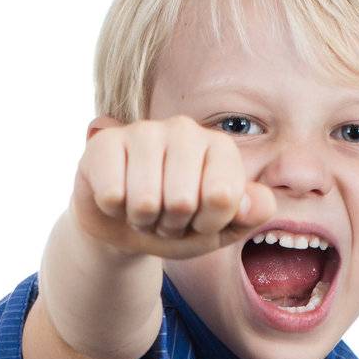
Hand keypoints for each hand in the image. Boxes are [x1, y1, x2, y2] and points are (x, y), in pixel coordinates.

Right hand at [70, 114, 277, 260]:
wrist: (125, 227)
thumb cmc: (178, 224)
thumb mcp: (220, 229)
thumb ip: (250, 215)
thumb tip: (253, 201)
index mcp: (220, 148)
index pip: (222, 197)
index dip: (208, 224)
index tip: (200, 219)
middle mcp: (185, 130)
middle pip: (182, 201)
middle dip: (172, 224)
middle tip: (166, 216)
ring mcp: (143, 131)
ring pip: (145, 201)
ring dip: (143, 220)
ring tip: (144, 209)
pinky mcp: (105, 143)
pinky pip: (113, 196)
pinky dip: (115, 210)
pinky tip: (118, 199)